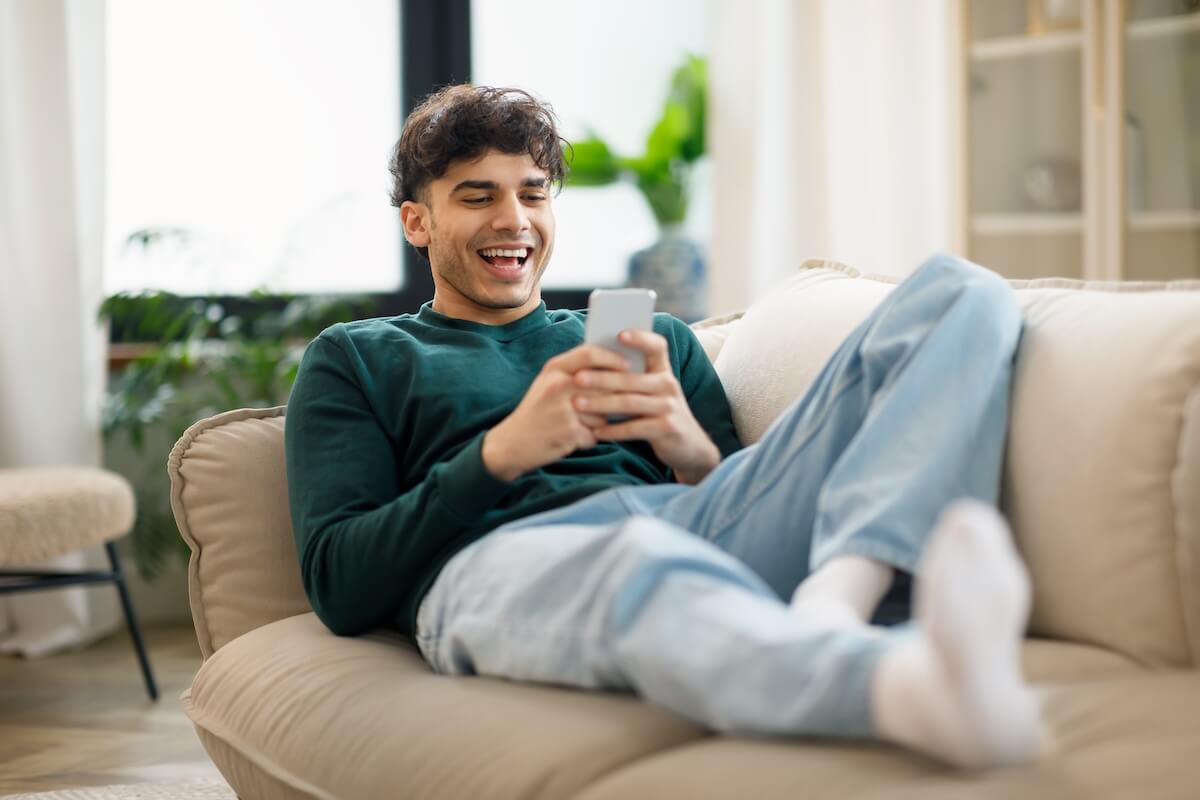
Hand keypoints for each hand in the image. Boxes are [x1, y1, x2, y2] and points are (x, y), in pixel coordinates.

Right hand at [482, 345, 627, 481]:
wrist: (512, 442)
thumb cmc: (537, 410)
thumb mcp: (548, 382)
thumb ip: (575, 370)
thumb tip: (615, 363)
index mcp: (554, 369)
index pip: (590, 353)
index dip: (613, 358)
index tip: (628, 366)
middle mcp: (558, 386)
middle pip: (604, 385)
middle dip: (611, 399)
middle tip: (613, 405)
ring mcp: (563, 409)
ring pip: (603, 414)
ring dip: (598, 423)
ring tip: (579, 425)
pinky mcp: (568, 432)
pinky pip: (595, 435)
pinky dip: (588, 439)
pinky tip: (574, 438)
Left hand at [571, 330, 719, 484]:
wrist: (690, 446)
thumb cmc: (660, 414)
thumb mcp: (654, 393)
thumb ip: (634, 378)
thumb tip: (594, 364)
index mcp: (664, 371)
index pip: (657, 347)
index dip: (641, 338)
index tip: (619, 334)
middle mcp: (668, 385)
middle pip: (631, 378)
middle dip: (601, 378)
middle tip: (577, 378)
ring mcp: (669, 407)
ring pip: (629, 403)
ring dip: (600, 404)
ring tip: (577, 404)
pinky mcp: (667, 428)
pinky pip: (634, 428)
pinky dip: (613, 430)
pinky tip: (596, 431)